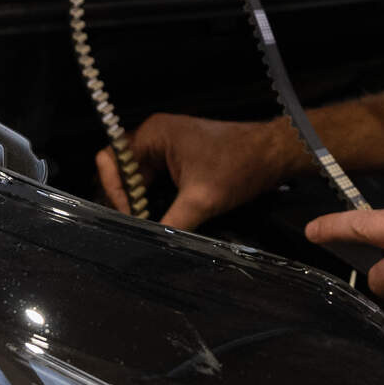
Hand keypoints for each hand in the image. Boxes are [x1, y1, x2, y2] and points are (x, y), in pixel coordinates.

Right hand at [96, 113, 301, 228]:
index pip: (111, 160)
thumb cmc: (239, 166)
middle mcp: (155, 136)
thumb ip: (171, 225)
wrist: (272, 154)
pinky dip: (155, 198)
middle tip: (139, 225)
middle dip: (127, 199)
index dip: (114, 190)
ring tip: (150, 224)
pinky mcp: (179, 158)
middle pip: (122, 170)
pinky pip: (155, 180)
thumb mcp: (201, 200)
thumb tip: (150, 250)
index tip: (131, 215)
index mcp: (154, 134)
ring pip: (139, 178)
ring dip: (142, 201)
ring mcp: (167, 147)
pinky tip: (163, 216)